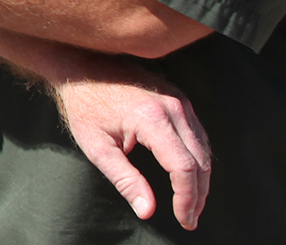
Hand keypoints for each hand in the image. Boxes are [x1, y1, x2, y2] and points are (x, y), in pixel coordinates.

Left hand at [49, 58, 210, 229]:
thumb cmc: (85, 105)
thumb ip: (125, 180)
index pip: (183, 167)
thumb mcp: (97, 147)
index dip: (186, 198)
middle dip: (197, 195)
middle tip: (189, 219)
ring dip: (201, 179)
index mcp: (151, 118)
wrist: (82, 66)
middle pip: (199, 160)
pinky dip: (199, 159)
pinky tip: (190, 177)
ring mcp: (178, 100)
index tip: (183, 219)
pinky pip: (198, 134)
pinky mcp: (178, 98)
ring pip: (203, 148)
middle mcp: (172, 107)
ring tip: (191, 204)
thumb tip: (147, 210)